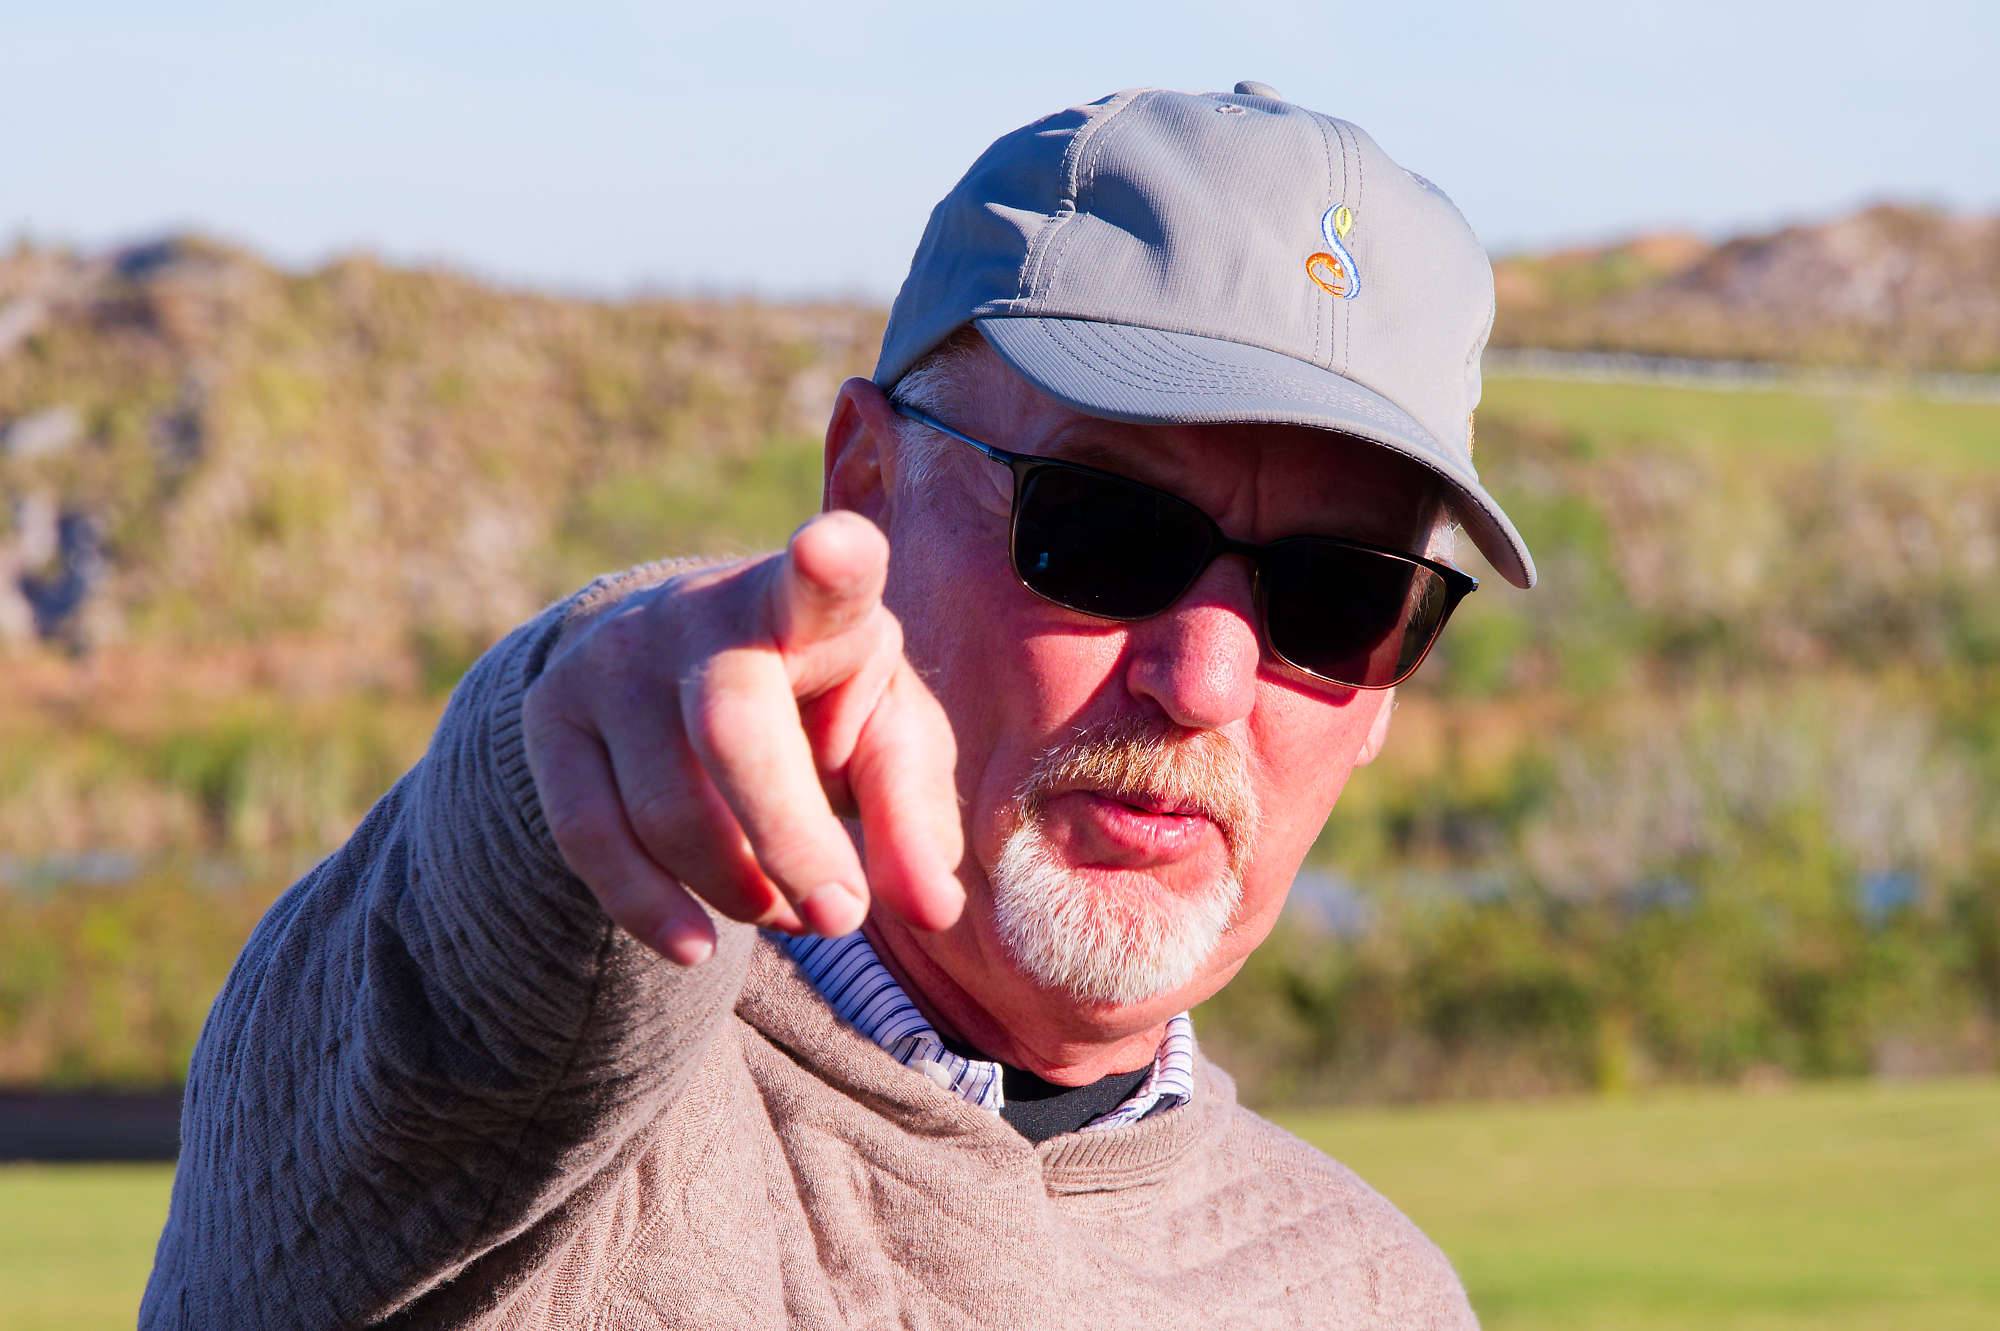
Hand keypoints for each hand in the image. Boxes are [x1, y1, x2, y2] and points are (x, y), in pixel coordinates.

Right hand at [521, 511, 965, 964]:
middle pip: (731, 730)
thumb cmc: (820, 703)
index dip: (831, 564)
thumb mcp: (884, 741)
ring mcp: (614, 659)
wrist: (678, 664)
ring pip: (668, 811)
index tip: (833, 547)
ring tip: (790, 909)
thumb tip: (936, 915)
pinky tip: (697, 944)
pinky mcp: (552, 715)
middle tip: (842, 917)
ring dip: (741, 890)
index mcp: (807, 603)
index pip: (823, 581)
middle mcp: (700, 613)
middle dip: (792, 839)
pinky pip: (591, 838)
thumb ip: (915, 819)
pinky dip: (650, 908)